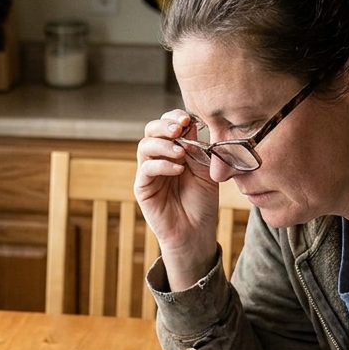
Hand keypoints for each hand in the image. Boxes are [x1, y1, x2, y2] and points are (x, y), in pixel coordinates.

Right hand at [135, 110, 220, 290]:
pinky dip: (162, 165)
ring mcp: (149, 172)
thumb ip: (198, 148)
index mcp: (174, 149)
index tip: (189, 118)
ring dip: (163, 145)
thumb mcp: (206, 170)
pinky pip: (146, 169)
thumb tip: (190, 123)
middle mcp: (158, 158)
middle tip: (179, 128)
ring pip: (145, 146)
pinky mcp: (142, 188)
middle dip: (164, 125)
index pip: (168, 124)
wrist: (196, 232)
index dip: (175, 117)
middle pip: (151, 130)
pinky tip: (178, 169)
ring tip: (181, 153)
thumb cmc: (202, 202)